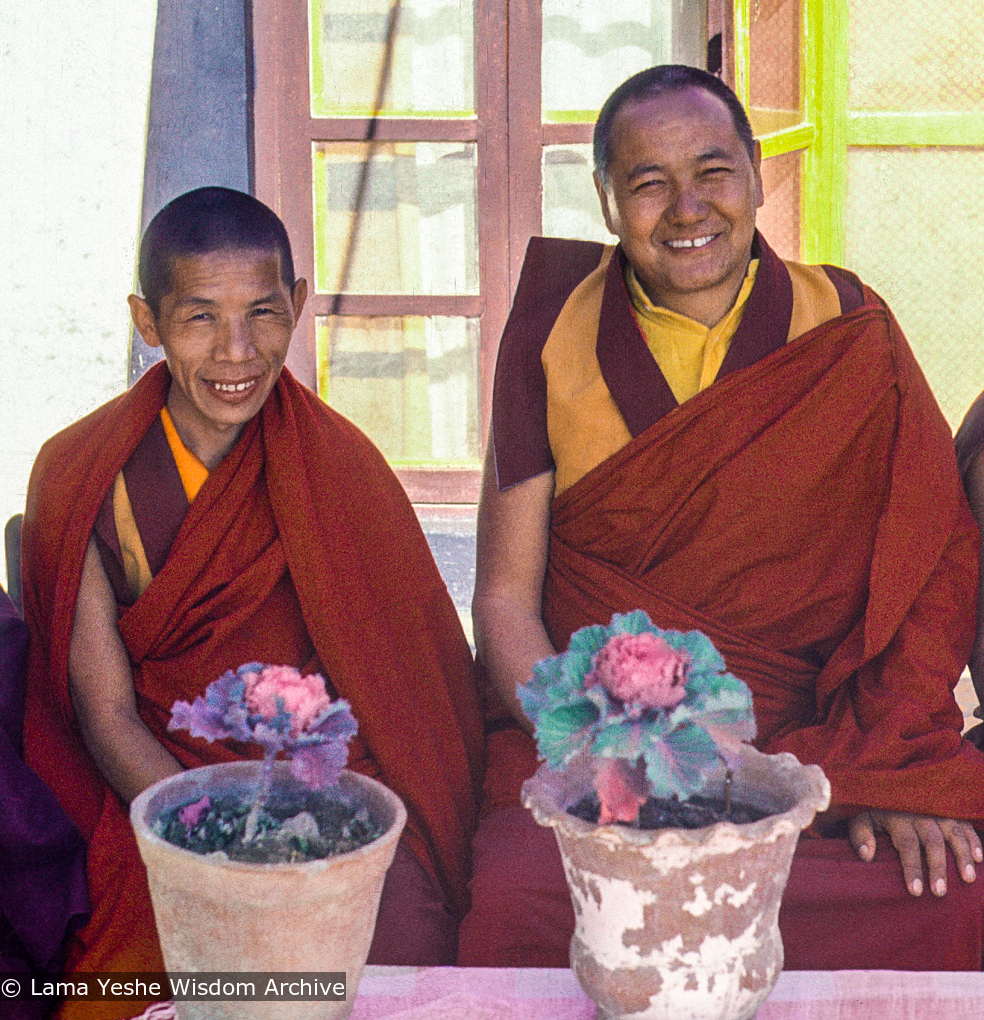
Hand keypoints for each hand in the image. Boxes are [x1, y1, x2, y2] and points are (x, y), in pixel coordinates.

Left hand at [848, 810, 982, 896]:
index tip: (915, 891)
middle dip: (937, 868)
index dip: (912, 868)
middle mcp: (919, 812)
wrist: (885, 781)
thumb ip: (860, 834)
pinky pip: (965, 824)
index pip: (907, 844)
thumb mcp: (860, 816)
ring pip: (953, 832)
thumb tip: (866, 856)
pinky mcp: (949, 809)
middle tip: (940, 892)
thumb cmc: (873, 807)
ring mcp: (936, 809)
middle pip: (932, 841)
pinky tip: (979, 858)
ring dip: (962, 855)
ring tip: (967, 879)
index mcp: (897, 816)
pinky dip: (973, 839)